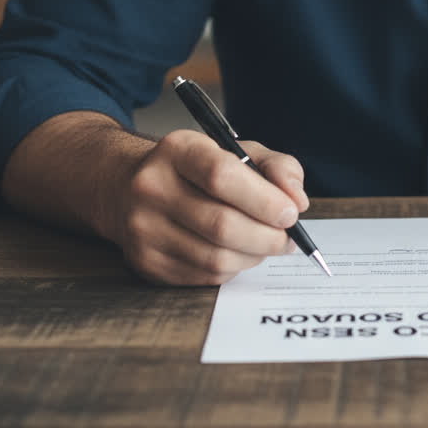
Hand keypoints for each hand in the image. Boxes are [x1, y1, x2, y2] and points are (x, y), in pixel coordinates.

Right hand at [113, 129, 308, 285]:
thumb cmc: (197, 169)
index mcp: (178, 150)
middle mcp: (152, 188)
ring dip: (254, 256)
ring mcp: (143, 229)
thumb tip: (297, 200)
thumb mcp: (237, 151)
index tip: (292, 212)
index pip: (222, 176)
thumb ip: (276, 167)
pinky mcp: (146, 263)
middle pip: (221, 224)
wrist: (130, 187)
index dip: (264, 199)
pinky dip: (233, 268)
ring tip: (267, 244)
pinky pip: (204, 276)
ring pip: (215, 258)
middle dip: (267, 236)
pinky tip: (240, 253)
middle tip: (288, 238)